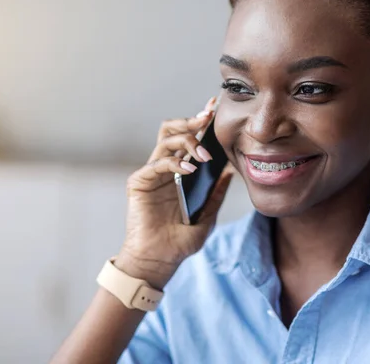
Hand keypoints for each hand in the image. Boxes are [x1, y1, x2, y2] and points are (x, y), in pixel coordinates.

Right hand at [116, 97, 233, 288]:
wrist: (159, 261)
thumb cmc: (180, 241)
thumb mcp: (206, 217)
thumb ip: (216, 194)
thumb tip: (230, 172)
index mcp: (179, 173)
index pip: (188, 139)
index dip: (200, 122)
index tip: (214, 108)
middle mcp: (164, 168)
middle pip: (173, 131)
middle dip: (191, 121)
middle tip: (208, 118)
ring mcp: (150, 174)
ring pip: (165, 141)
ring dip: (187, 141)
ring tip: (204, 153)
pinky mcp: (139, 183)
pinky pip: (157, 164)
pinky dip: (174, 163)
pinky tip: (189, 170)